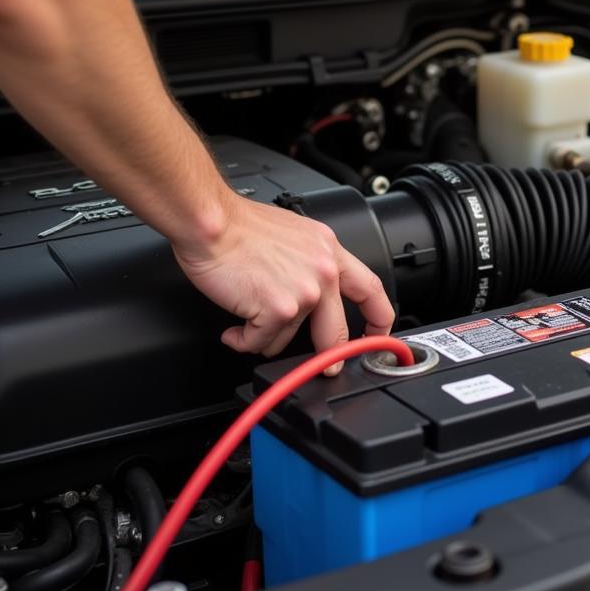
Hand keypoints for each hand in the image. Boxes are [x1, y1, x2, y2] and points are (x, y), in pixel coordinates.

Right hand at [173, 195, 394, 367]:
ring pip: (288, 338)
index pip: (370, 288)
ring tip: (246, 316)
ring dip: (265, 335)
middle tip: (326, 367)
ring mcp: (304, 292)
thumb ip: (310, 261)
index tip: (377, 334)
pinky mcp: (278, 309)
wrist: (211, 223)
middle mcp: (324, 271)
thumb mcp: (294, 233)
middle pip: (338, 330)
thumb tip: (311, 288)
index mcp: (329, 250)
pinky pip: (261, 342)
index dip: (378, 318)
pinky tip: (234, 328)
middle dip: (332, 356)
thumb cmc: (239, 225)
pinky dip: (243, 340)